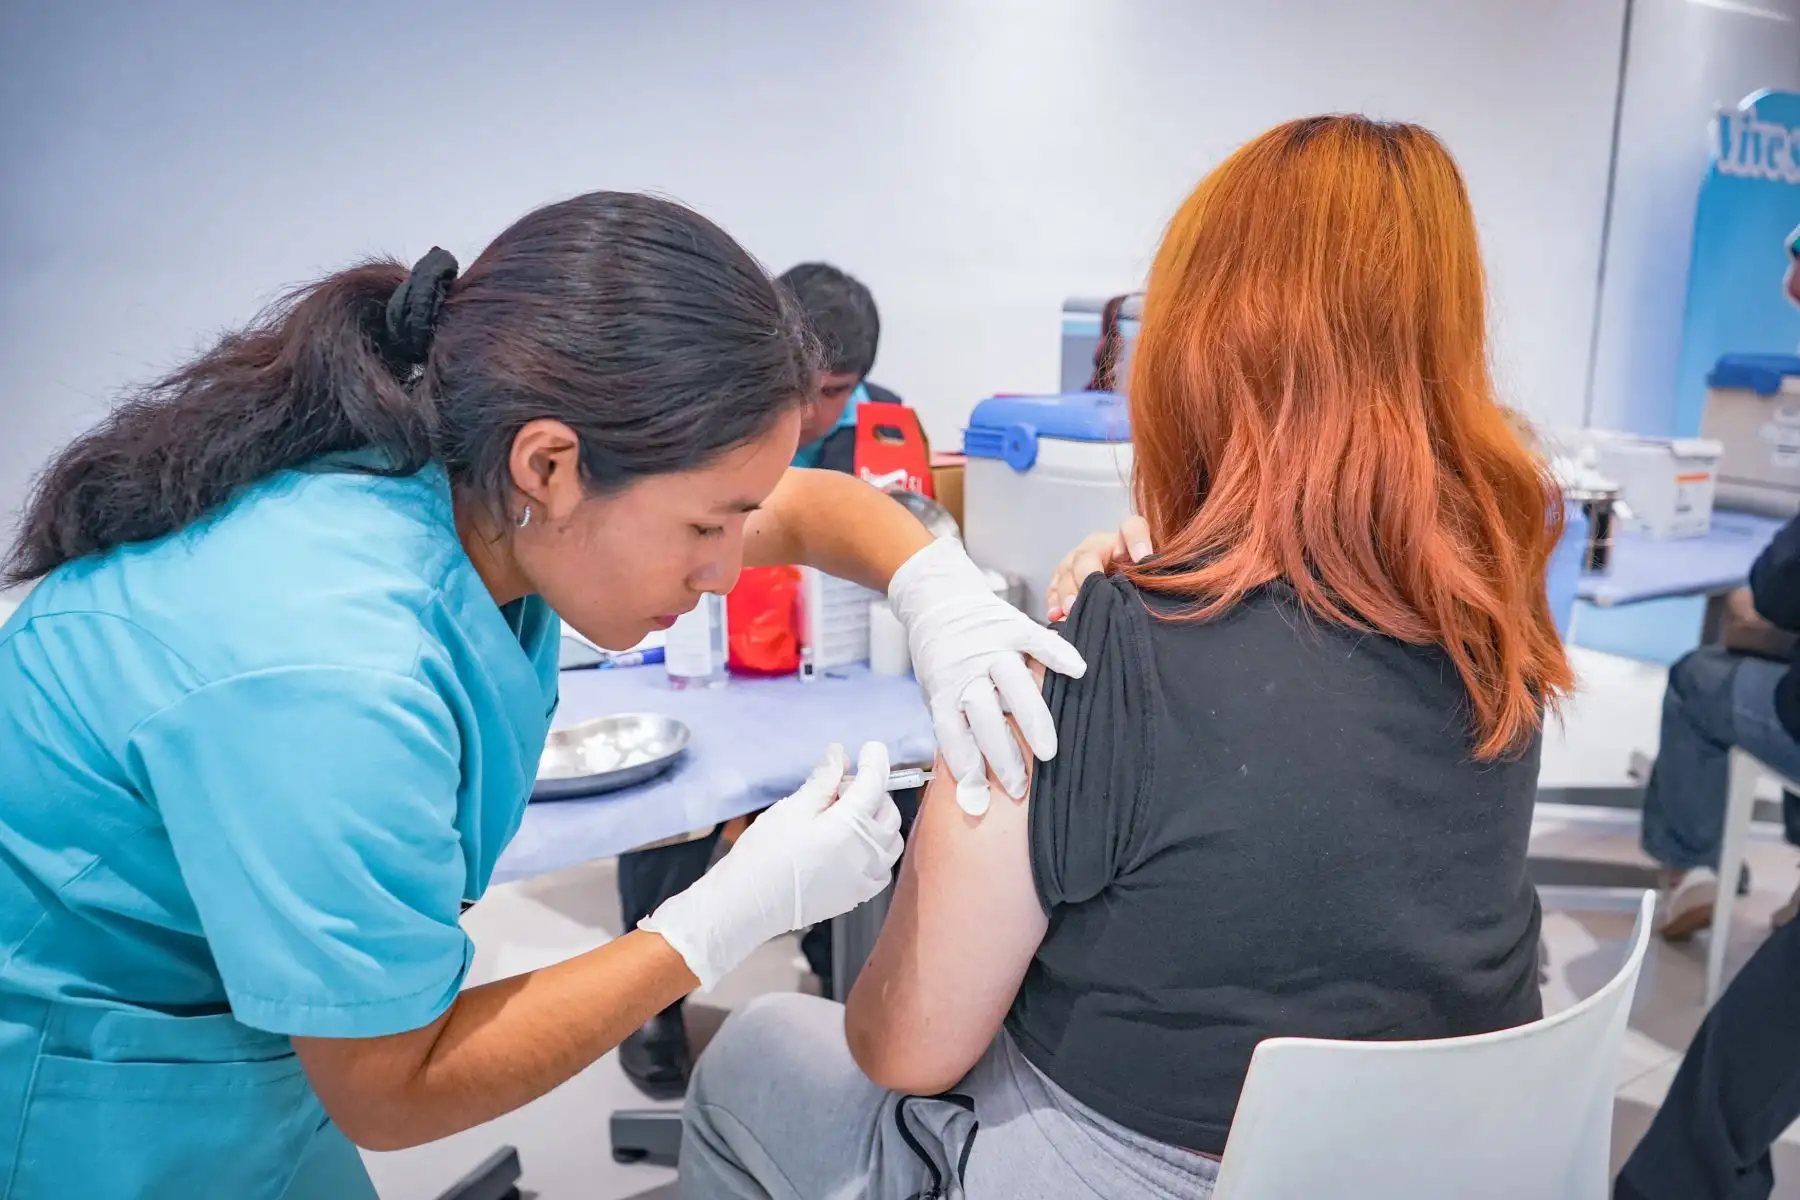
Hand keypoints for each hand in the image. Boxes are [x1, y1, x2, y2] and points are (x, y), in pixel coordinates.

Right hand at [641, 743, 902, 989]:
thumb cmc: (763, 855)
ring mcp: (864, 878)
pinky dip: (876, 848)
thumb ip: (822, 781)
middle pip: (887, 810)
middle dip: (871, 791)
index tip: (871, 748)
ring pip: (891, 838)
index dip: (875, 760)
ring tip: (844, 816)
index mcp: (849, 827)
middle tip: (838, 788)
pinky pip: (883, 866)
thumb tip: (839, 755)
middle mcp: (865, 854)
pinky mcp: (857, 895)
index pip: (875, 784)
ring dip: (877, 819)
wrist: (747, 904)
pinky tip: (851, 844)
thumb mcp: (792, 809)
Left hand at [887, 538, 1086, 813]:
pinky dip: (1057, 654)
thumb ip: (957, 728)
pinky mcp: (1012, 625)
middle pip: (984, 717)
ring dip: (1031, 721)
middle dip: (1002, 755)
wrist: (937, 599)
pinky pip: (1038, 642)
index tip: (979, 795)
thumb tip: (972, 791)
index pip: (952, 733)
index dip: (966, 764)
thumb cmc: (942, 656)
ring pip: (1013, 686)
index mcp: (944, 689)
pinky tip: (1078, 672)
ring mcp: (991, 647)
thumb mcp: (939, 691)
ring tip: (1049, 752)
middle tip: (1019, 788)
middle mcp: (966, 669)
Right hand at [1044, 515, 1153, 622]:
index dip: (1137, 540)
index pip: (1132, 527)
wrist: (1121, 588)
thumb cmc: (1140, 583)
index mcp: (1125, 541)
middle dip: (1087, 575)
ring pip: (1066, 570)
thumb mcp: (1151, 576)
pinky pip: (1053, 587)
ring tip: (1070, 609)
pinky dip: (1053, 601)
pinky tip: (1056, 615)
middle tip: (1090, 593)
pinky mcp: (1062, 579)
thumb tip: (1152, 577)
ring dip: (1067, 591)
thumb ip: (1153, 574)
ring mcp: (1077, 561)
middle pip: (1087, 554)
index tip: (1143, 557)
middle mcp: (1098, 546)